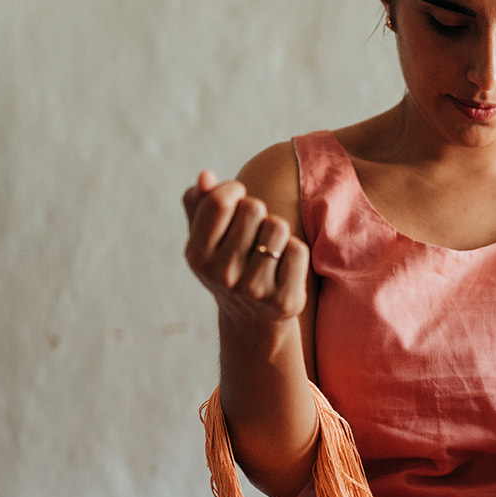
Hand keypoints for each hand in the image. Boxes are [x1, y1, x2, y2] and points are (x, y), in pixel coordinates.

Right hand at [182, 170, 308, 327]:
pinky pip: (298, 249)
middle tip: (254, 232)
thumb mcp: (205, 240)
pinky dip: (295, 251)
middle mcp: (222, 275)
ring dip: (277, 231)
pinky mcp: (283, 299)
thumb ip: (200, 205)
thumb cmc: (227, 265)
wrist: (252, 320)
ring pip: (278, 226)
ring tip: (268, 248)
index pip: (219, 202)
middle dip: (257, 213)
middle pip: (253, 209)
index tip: (237, 198)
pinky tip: (284, 266)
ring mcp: (254, 289)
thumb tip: (206, 175)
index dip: (234, 190)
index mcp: (197, 256)